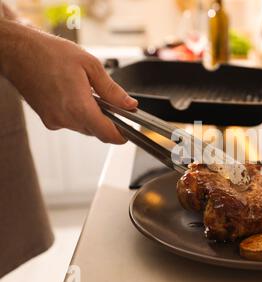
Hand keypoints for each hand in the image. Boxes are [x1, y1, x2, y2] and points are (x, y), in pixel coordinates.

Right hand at [0, 20, 137, 143]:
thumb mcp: (90, 66)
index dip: (121, 136)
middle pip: (96, 131)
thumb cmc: (49, 53)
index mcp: (79, 107)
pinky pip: (70, 123)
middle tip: (110, 103)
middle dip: (107, 121)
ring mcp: (54, 120)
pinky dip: (78, 114)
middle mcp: (65, 118)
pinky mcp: (47, 119)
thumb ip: (112, 90)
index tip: (127, 133)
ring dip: (92, 116)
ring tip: (88, 94)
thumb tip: (129, 104)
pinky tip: (74, 96)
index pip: (107, 134)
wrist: (18, 51)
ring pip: (84, 127)